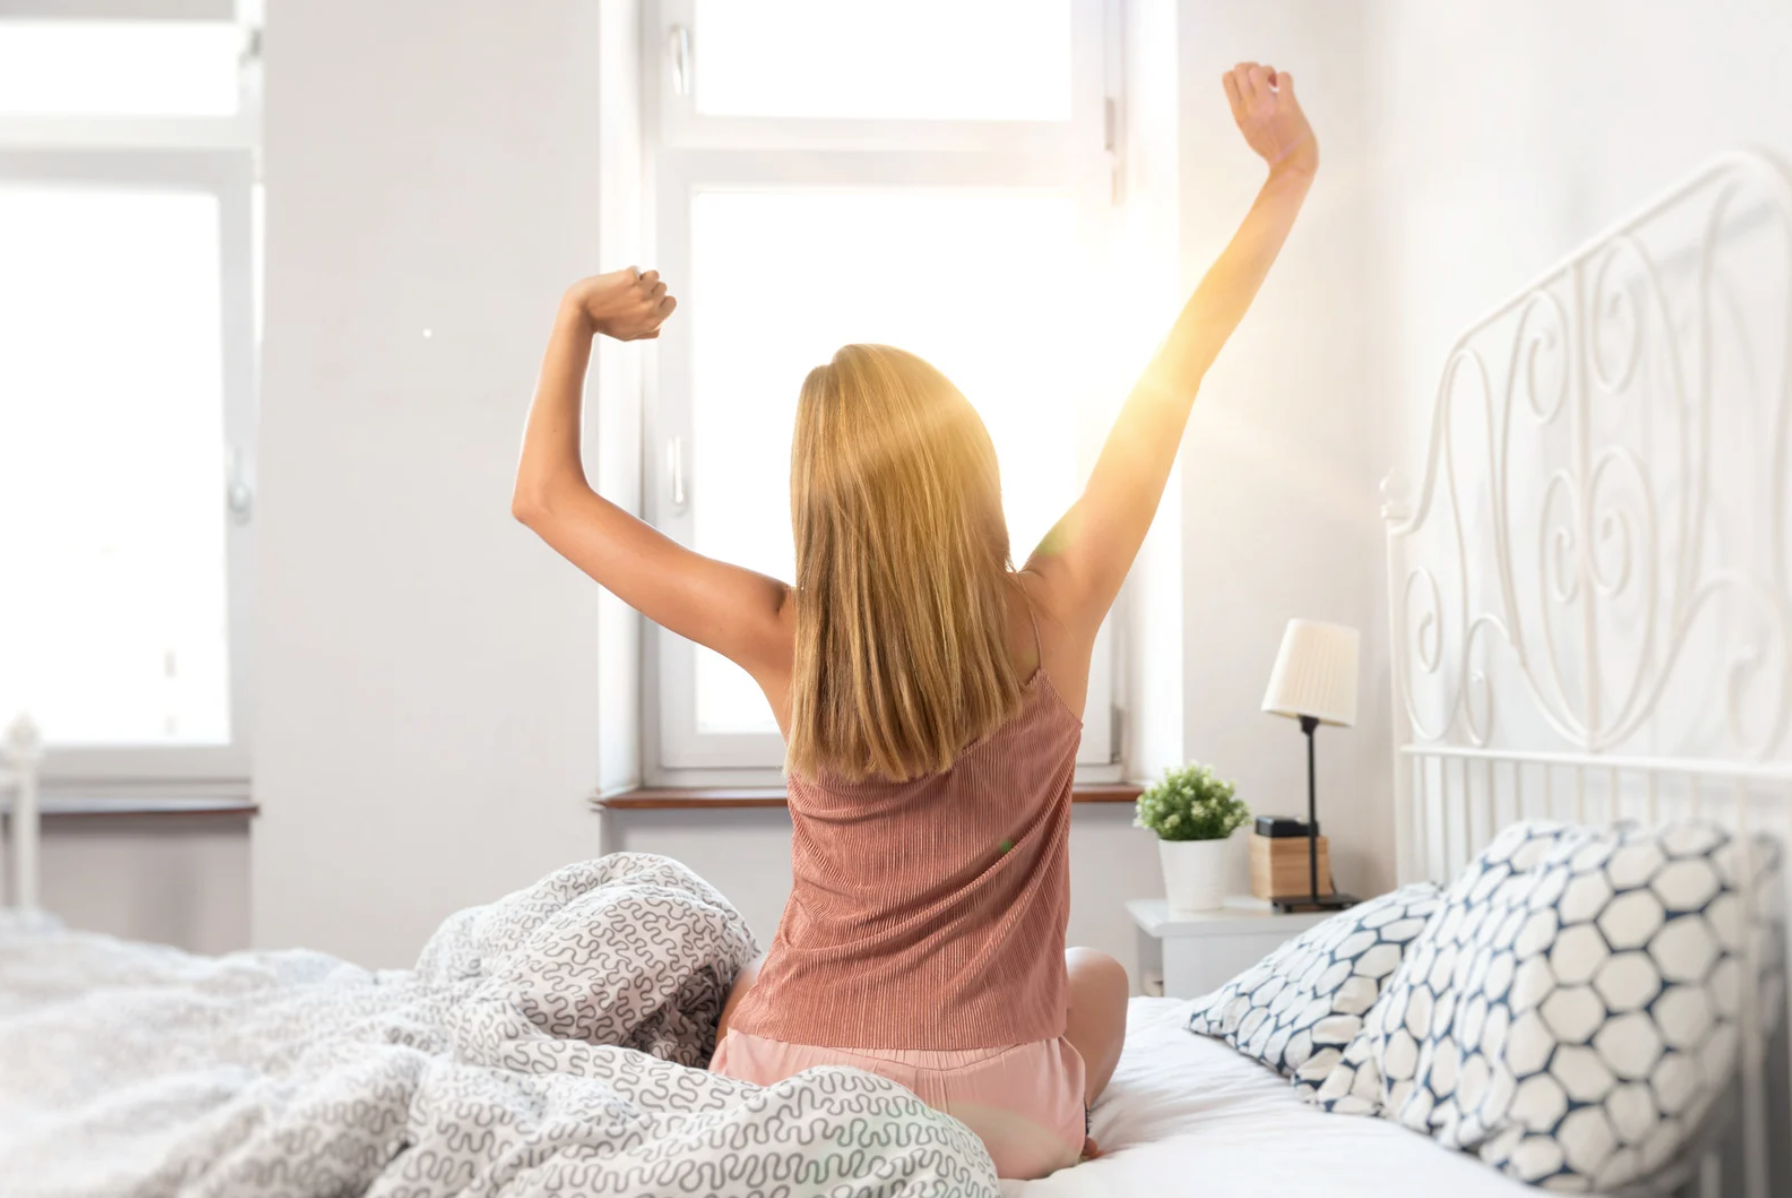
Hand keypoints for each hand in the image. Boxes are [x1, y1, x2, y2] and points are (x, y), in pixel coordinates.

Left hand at [565, 267, 677, 340]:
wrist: (580, 312)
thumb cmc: (604, 324)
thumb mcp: (630, 335)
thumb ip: (650, 330)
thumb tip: (661, 322)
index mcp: (654, 322)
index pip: (671, 302)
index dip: (658, 299)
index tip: (644, 300)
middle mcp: (650, 307)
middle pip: (662, 287)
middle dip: (649, 288)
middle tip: (629, 295)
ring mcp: (641, 291)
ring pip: (654, 275)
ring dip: (642, 278)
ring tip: (625, 286)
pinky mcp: (629, 278)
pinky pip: (637, 269)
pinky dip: (627, 273)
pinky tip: (615, 282)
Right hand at [1223, 63, 1316, 177]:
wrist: (1290, 163)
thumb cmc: (1270, 147)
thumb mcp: (1247, 129)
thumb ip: (1244, 111)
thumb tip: (1247, 89)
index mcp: (1239, 113)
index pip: (1228, 79)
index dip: (1239, 72)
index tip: (1249, 81)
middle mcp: (1250, 107)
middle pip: (1242, 69)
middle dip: (1253, 67)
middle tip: (1263, 79)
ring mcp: (1268, 106)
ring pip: (1259, 70)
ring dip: (1268, 70)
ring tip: (1273, 83)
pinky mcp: (1287, 105)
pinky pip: (1283, 77)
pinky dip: (1284, 78)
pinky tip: (1285, 89)